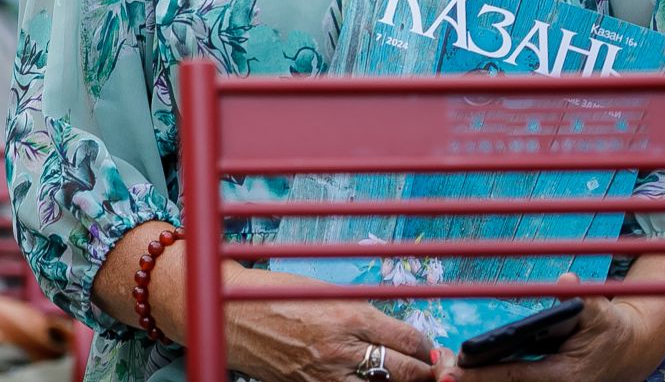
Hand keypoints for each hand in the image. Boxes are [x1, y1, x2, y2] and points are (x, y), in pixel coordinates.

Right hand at [221, 269, 436, 381]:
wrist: (229, 315)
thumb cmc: (272, 295)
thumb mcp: (323, 291)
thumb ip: (360, 312)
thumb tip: (393, 333)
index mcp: (349, 314)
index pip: (409, 340)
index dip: (427, 348)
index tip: (432, 351)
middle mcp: (343, 348)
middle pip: (407, 371)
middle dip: (427, 373)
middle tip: (434, 373)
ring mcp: (327, 375)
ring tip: (405, 380)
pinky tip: (367, 381)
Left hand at [445, 275, 664, 381]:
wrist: (629, 351)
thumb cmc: (609, 327)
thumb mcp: (599, 310)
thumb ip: (582, 299)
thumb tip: (567, 282)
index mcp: (565, 375)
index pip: (514, 376)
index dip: (481, 375)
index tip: (452, 371)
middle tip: (438, 372)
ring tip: (441, 371)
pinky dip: (489, 379)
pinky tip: (464, 372)